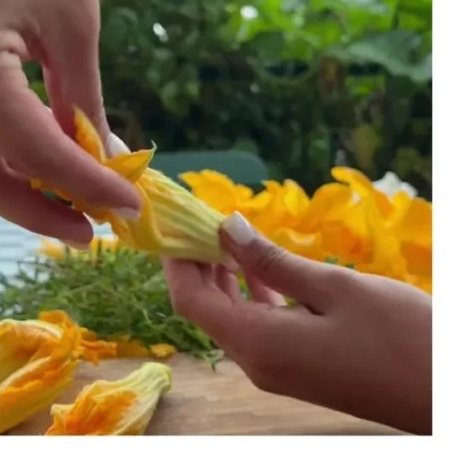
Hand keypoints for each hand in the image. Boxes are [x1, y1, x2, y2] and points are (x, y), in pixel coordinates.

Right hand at [0, 0, 140, 246]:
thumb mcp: (70, 21)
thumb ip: (83, 97)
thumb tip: (106, 160)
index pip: (32, 152)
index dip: (83, 185)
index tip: (128, 205)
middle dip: (41, 210)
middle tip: (94, 230)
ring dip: (27, 192)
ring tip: (79, 206)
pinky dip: (17, 161)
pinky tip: (57, 165)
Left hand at [162, 212, 431, 434]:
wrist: (447, 397)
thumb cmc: (401, 338)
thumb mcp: (335, 289)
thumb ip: (274, 261)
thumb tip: (226, 227)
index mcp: (257, 344)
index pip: (189, 300)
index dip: (176, 260)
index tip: (176, 221)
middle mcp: (256, 363)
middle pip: (204, 310)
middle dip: (196, 263)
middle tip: (200, 219)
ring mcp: (275, 370)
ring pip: (229, 319)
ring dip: (224, 278)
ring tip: (226, 234)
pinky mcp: (295, 370)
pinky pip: (255, 329)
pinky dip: (250, 296)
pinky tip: (260, 268)